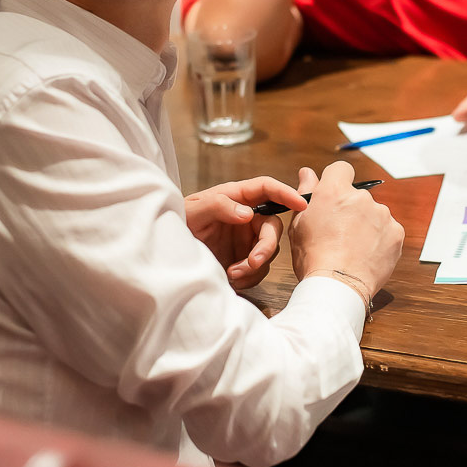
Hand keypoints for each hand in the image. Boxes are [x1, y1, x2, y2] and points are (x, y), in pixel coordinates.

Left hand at [184, 176, 307, 288]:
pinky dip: (249, 277)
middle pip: (272, 226)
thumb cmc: (176, 224)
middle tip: (253, 262)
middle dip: (266, 246)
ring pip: (268, 251)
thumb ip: (218, 205)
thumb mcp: (192, 211)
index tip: (301, 203)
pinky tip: (230, 277)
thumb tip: (247, 213)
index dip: (285, 193)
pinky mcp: (243, 260)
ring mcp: (245, 239)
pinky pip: (259, 269)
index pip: (266, 188)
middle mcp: (244, 217)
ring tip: (231, 273)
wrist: (165, 256)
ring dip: (254, 266)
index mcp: (234, 197)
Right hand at [288, 161, 403, 300]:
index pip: (341, 169)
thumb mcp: (299, 224)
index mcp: (335, 191)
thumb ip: (306, 194)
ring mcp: (382, 215)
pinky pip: (387, 231)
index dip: (337, 181)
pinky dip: (379, 240)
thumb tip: (307, 173)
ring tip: (352, 249)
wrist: (337, 286)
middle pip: (357, 196)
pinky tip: (365, 255)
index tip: (334, 197)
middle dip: (350, 210)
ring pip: (374, 214)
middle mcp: (362, 198)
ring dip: (366, 225)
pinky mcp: (396, 233)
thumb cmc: (313, 257)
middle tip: (338, 234)